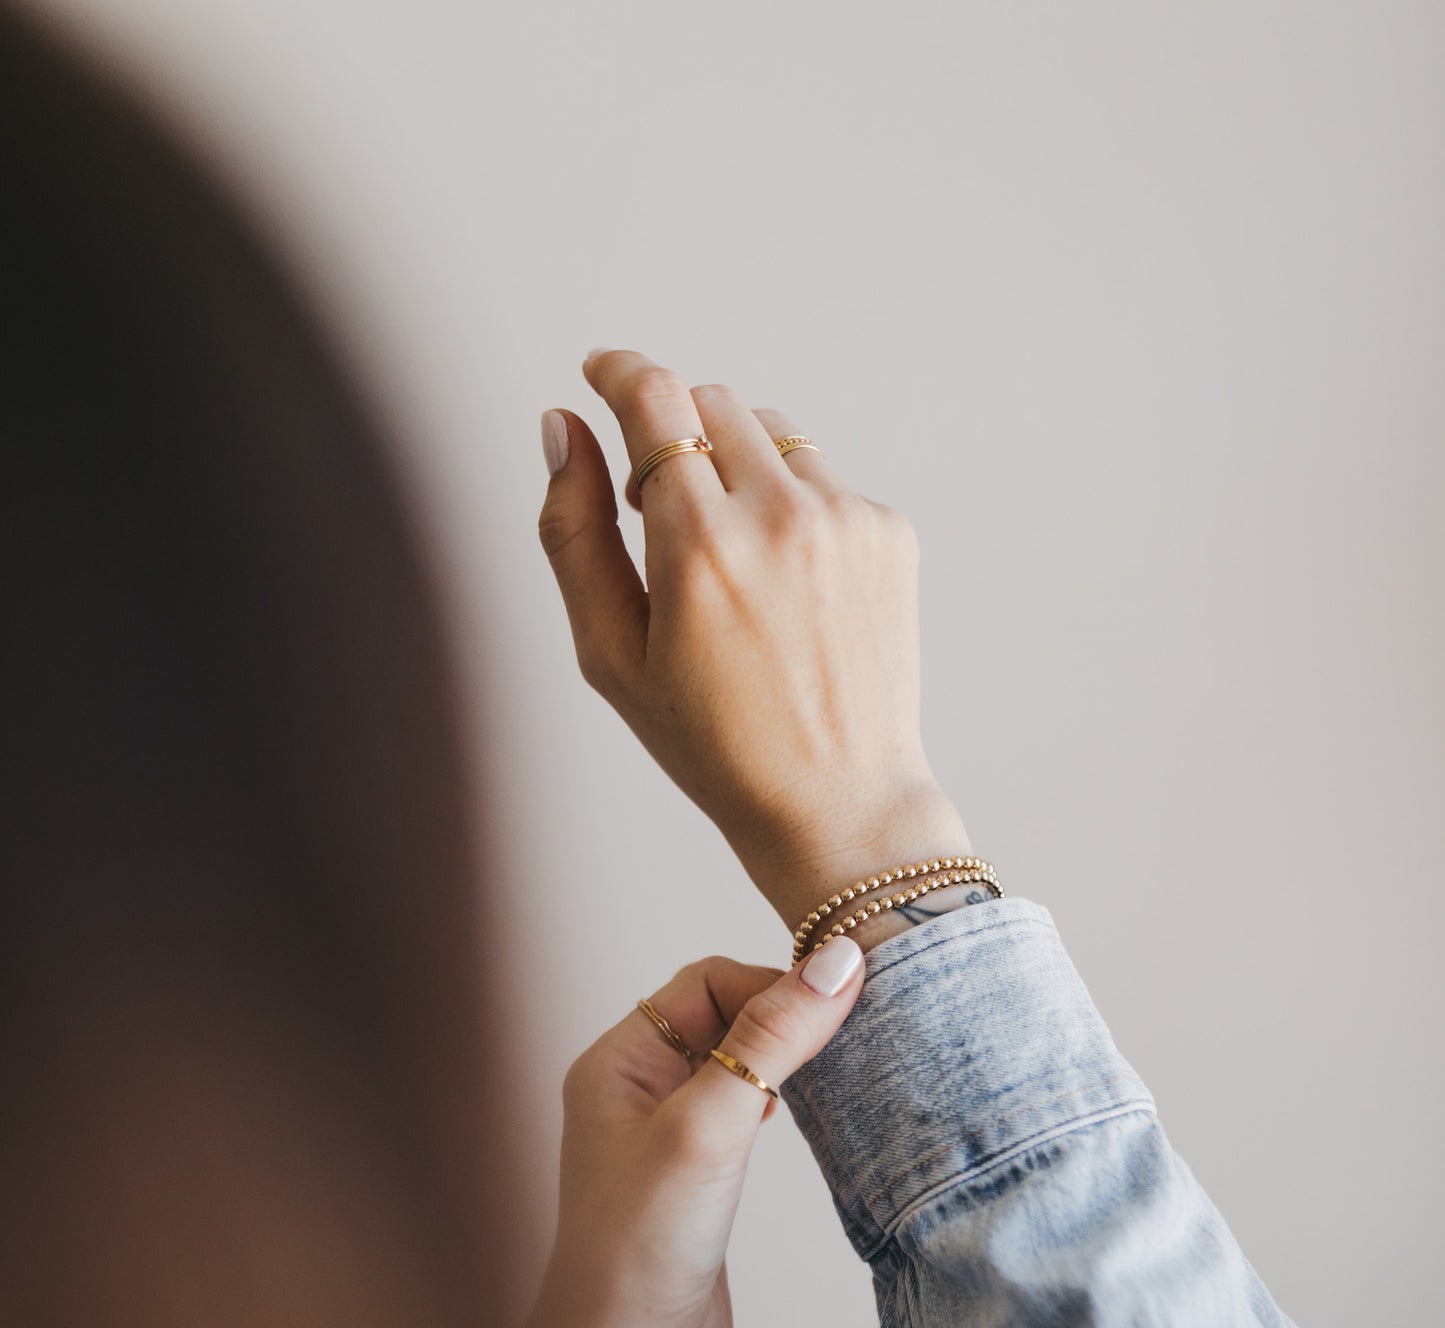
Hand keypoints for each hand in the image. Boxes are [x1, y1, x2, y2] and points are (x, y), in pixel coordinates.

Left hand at [520, 940, 864, 1327]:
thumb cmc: (639, 1250)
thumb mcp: (710, 1129)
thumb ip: (769, 1043)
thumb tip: (836, 961)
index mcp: (617, 1064)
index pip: (707, 981)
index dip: (773, 987)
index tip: (839, 1009)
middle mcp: (637, 1094)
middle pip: (728, 1016)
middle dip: (789, 1019)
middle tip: (856, 1036)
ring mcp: (671, 1142)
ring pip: (745, 1068)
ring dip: (795, 1063)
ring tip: (847, 1075)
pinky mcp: (703, 1187)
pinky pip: (754, 1118)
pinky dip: (793, 1107)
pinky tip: (822, 1122)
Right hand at [538, 350, 970, 935]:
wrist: (837, 803)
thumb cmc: (711, 745)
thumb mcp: (612, 655)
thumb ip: (573, 531)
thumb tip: (561, 423)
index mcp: (700, 546)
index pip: (655, 398)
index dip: (619, 371)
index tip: (600, 369)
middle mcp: (779, 516)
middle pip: (710, 402)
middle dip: (674, 432)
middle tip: (657, 508)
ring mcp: (845, 520)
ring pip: (770, 433)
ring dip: (735, 467)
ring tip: (727, 561)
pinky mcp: (889, 532)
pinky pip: (822, 479)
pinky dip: (791, 508)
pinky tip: (785, 592)